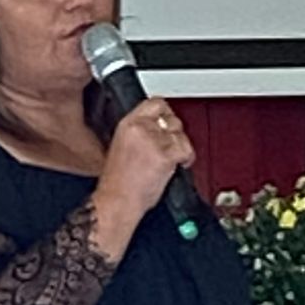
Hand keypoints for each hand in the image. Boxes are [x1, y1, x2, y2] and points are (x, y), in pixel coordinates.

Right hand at [94, 99, 195, 232]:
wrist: (117, 201)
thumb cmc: (118, 183)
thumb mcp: (122, 147)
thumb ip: (139, 134)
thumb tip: (157, 129)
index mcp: (127, 124)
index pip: (155, 103)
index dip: (166, 112)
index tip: (167, 121)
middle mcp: (140, 128)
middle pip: (171, 119)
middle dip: (174, 134)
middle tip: (169, 147)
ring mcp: (154, 141)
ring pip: (180, 134)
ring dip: (181, 147)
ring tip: (172, 159)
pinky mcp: (165, 155)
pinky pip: (186, 150)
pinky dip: (187, 158)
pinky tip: (179, 165)